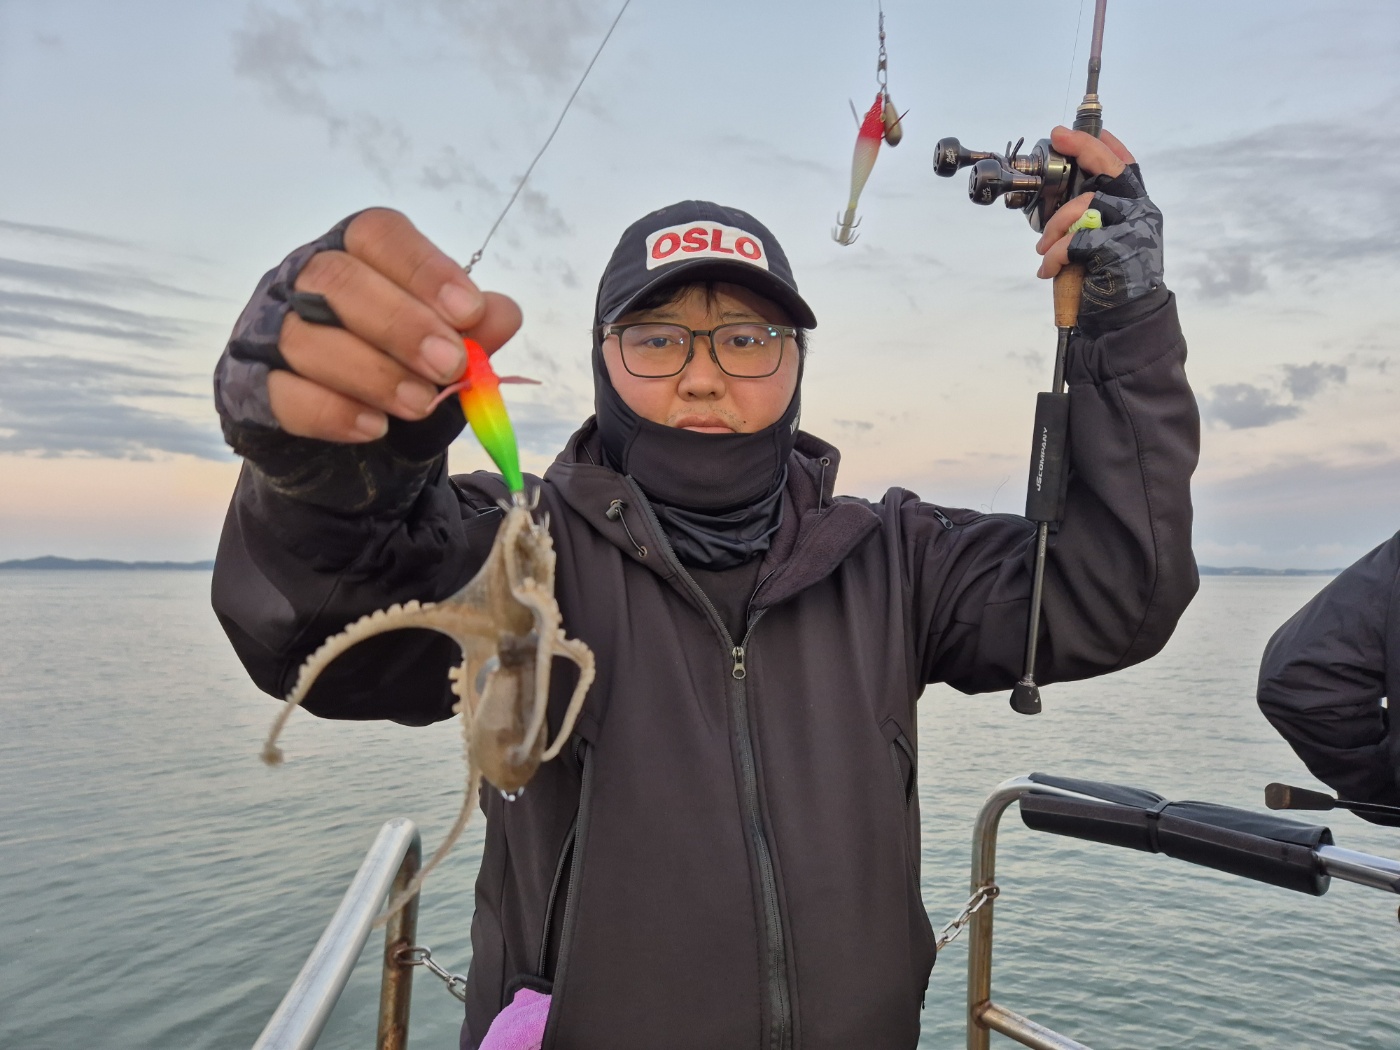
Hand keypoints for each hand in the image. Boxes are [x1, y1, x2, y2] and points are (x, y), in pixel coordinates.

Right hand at [270, 209, 521, 442]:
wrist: (352, 455)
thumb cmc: (402, 382)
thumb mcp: (445, 360)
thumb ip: (474, 336)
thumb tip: (504, 314)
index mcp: (354, 254)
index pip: (378, 234)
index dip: (424, 268)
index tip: (471, 311)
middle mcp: (299, 279)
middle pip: (336, 279)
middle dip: (402, 324)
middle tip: (449, 365)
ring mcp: (265, 330)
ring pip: (305, 336)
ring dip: (373, 372)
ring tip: (422, 405)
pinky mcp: (245, 386)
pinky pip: (279, 392)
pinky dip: (332, 410)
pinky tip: (374, 427)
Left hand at [1033, 128, 1163, 313]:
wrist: (1125, 319)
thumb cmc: (1109, 280)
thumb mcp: (1105, 242)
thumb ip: (1093, 218)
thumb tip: (1061, 197)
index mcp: (1138, 207)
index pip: (1127, 166)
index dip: (1108, 144)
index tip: (1085, 128)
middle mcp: (1141, 212)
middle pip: (1111, 169)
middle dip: (1084, 148)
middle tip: (1059, 137)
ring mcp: (1133, 230)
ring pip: (1085, 206)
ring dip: (1055, 226)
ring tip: (1042, 248)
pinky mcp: (1118, 251)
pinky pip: (1075, 242)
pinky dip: (1054, 255)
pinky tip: (1046, 270)